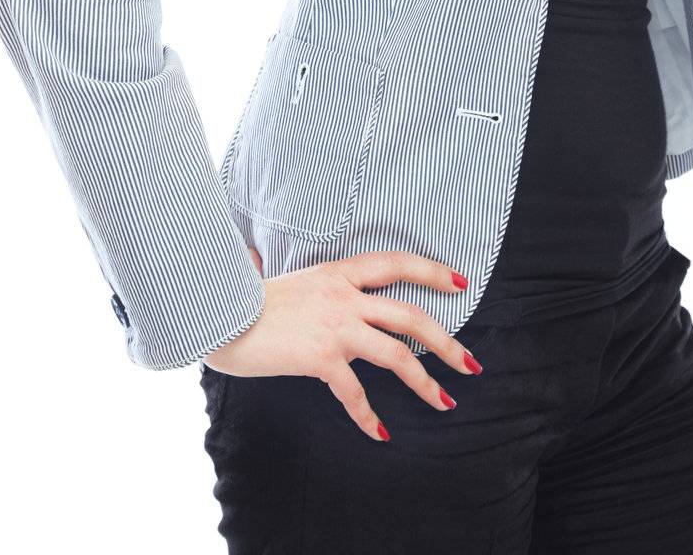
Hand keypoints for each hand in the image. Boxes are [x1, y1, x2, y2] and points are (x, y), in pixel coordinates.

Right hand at [202, 247, 482, 443]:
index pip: (397, 263)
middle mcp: (344, 296)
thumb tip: (262, 259)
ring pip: (397, 354)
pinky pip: (354, 391)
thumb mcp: (284, 277)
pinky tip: (381, 432)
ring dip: (426, 382)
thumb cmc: (246, 298)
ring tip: (446, 401)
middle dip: (447, 341)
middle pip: (410, 314)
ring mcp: (336, 327)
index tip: (461, 282)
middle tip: (471, 363)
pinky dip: (369, 416)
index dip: (432, 271)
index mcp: (340, 272)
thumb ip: (298, 278)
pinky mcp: (321, 357)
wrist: (220, 313)